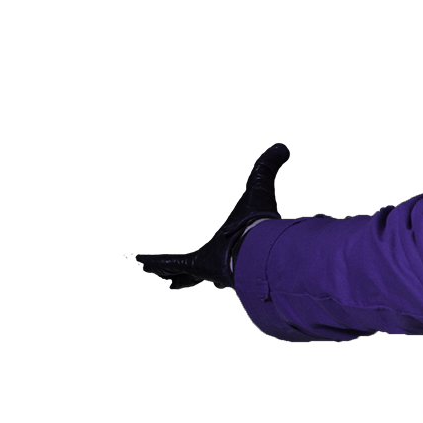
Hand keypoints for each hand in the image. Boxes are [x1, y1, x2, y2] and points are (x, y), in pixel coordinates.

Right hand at [132, 145, 287, 290]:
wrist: (258, 248)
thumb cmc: (260, 221)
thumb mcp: (261, 186)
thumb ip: (268, 167)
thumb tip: (281, 148)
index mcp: (238, 240)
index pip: (228, 239)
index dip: (225, 239)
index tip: (223, 237)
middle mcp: (226, 256)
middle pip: (209, 264)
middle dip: (199, 270)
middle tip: (190, 274)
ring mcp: (211, 263)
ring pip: (189, 270)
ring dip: (175, 272)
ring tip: (161, 275)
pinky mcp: (199, 265)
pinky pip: (174, 263)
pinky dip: (157, 262)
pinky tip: (141, 263)